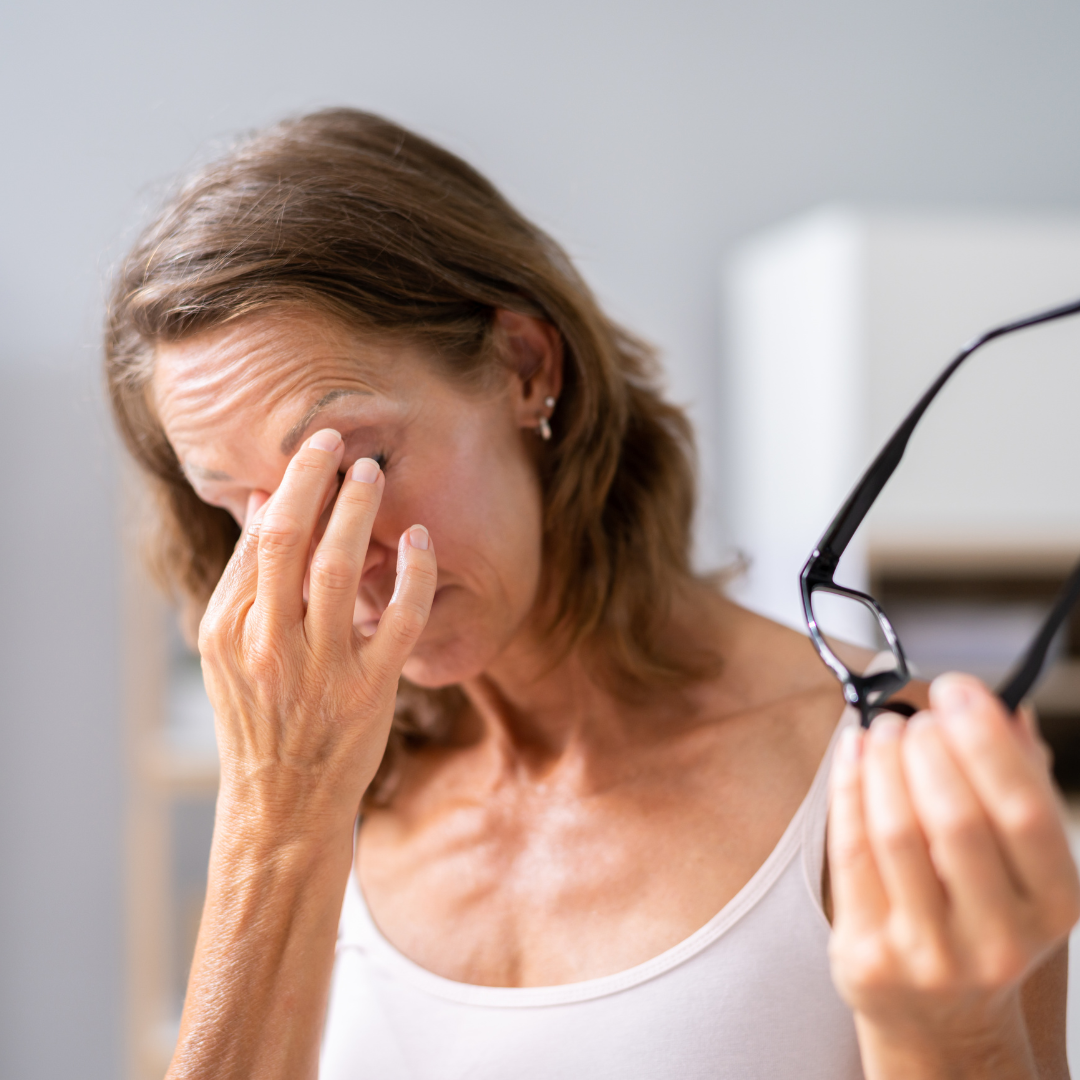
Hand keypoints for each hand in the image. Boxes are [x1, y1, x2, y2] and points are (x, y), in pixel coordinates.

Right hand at [197, 428, 437, 831]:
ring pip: (341, 570)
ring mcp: (321, 668)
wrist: (282, 801)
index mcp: (229, 628)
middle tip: (341, 440)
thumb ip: (244, 579)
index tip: (315, 449)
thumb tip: (259, 503)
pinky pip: (401, 620)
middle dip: (317, 480)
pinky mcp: (369, 691)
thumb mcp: (227, 651)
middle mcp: (270, 643)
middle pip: (289, 540)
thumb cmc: (258, 717)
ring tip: (375, 473)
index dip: (290, 485)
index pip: (258, 537)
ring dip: (360, 512)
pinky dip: (415, 574)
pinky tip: (421, 540)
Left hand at [827, 674, 1079, 1071]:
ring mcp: (930, 952)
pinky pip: (850, 851)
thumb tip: (1006, 712)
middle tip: (916, 713)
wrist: (941, 1021)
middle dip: (929, 747)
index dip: (987, 739)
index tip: (959, 691)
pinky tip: (854, 753)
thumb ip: (1019, 790)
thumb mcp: (1023, 870)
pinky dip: (849, 787)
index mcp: (1053, 907)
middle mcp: (998, 937)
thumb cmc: (981, 920)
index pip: (1024, 811)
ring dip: (885, 761)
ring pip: (896, 831)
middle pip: (955, 817)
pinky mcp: (869, 954)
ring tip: (884, 726)